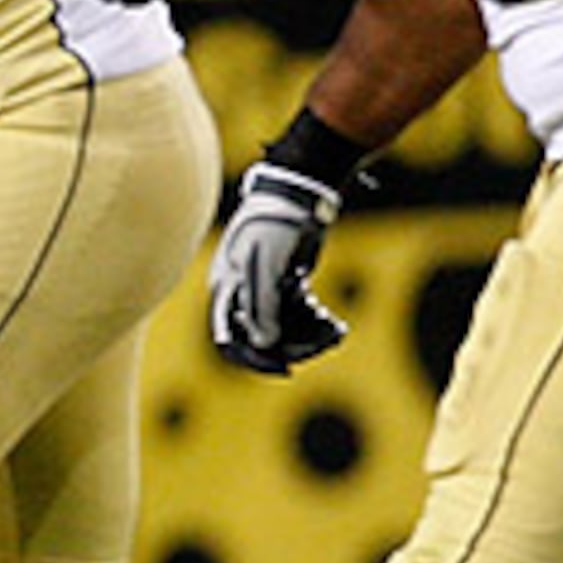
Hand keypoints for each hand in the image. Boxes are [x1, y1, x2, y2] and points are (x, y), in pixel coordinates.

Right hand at [210, 159, 347, 372]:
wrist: (299, 192)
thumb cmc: (276, 225)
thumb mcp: (267, 266)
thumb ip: (263, 307)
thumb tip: (266, 346)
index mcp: (227, 290)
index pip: (231, 341)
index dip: (255, 360)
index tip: (285, 370)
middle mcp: (241, 295)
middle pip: (263, 340)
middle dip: (294, 346)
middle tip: (325, 343)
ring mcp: (264, 291)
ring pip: (284, 331)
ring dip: (310, 336)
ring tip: (335, 329)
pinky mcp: (286, 286)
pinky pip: (298, 318)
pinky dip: (316, 324)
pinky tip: (335, 324)